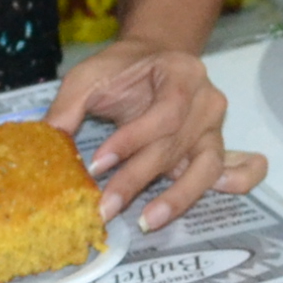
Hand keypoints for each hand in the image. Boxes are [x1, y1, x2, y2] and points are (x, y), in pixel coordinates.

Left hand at [48, 42, 265, 231]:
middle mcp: (207, 101)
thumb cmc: (122, 69)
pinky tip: (204, 207)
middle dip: (138, 179)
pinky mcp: (213, 149)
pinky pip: (232, 173)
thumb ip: (69, 104)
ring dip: (178, 198)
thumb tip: (49, 138)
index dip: (132, 140)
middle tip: (106, 207)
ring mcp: (214, 128)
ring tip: (147, 222)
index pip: (164, 113)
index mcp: (181, 73)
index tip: (97, 164)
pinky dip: (233, 188)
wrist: (153, 60)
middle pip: (176, 146)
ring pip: (205, 167)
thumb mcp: (90, 75)